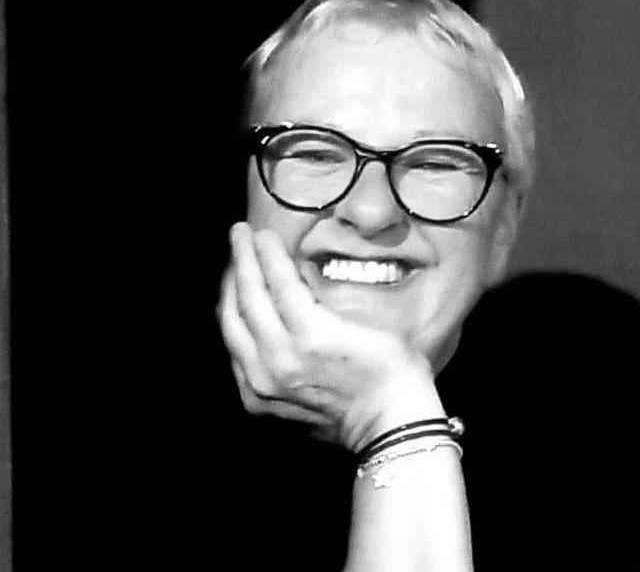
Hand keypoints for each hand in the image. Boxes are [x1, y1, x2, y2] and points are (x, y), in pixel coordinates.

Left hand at [218, 223, 441, 451]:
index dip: (266, 251)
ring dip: (231, 289)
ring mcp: (263, 383)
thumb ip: (323, 300)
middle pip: (247, 297)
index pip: (277, 280)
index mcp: (310, 335)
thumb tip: (295, 274)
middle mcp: (279, 358)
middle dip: (242, 260)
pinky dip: (233, 325)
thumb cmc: (391, 367)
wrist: (389, 425)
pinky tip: (238, 308)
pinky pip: (235, 353)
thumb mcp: (365, 321)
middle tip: (240, 235)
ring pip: (232, 325)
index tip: (261, 231)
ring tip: (236, 265)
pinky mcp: (258, 400)